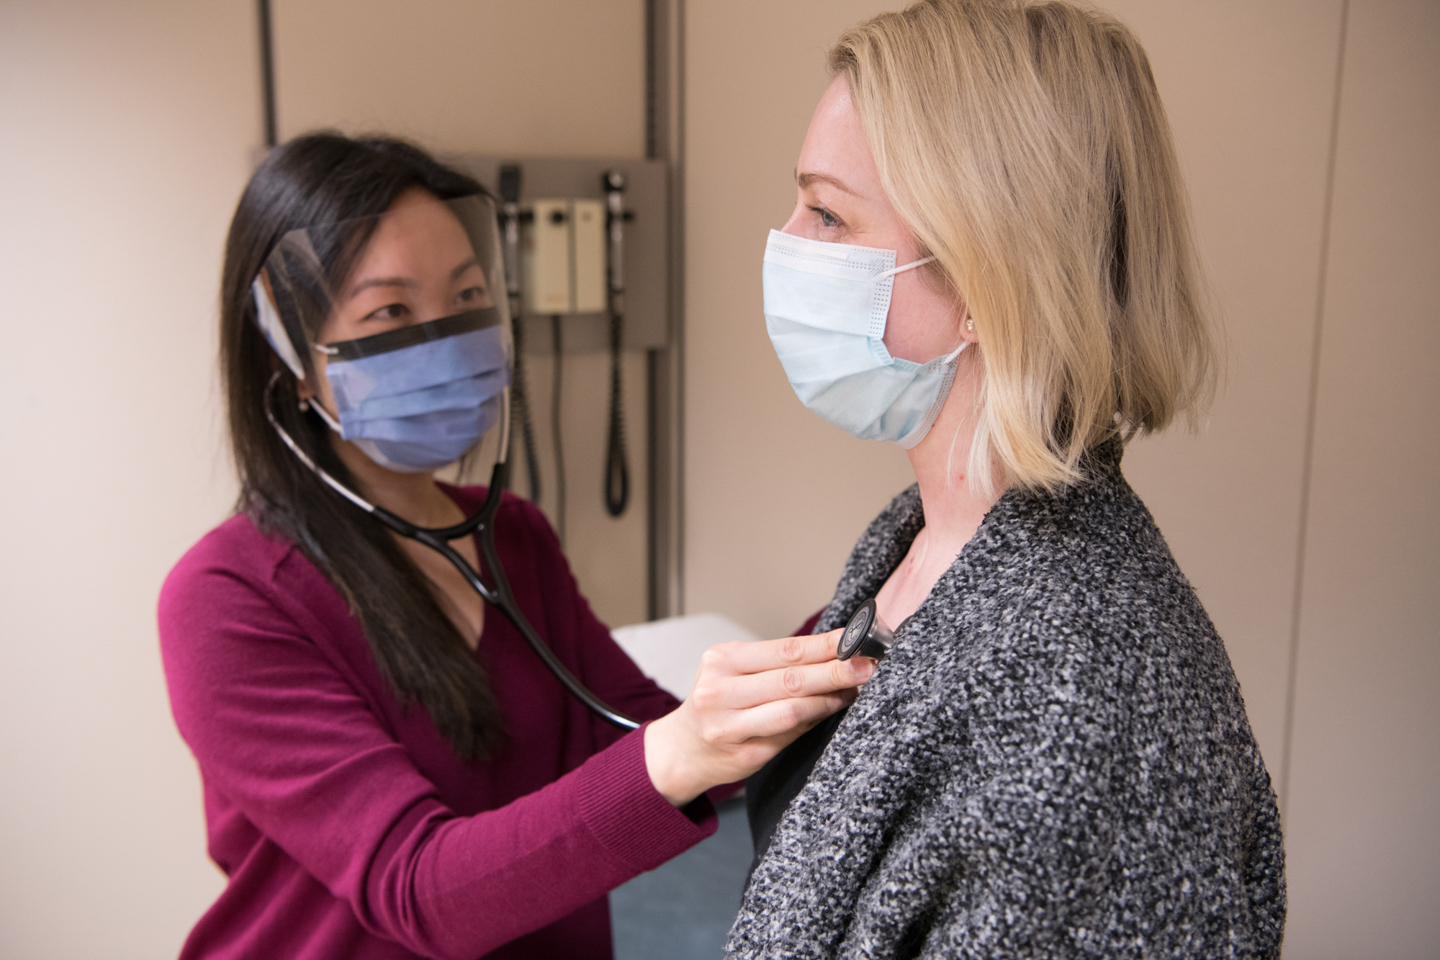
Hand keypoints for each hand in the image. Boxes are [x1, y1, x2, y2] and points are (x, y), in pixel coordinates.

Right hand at [643, 630, 876, 806]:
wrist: (684, 748)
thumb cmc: (720, 702)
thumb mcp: (736, 671)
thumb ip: (779, 664)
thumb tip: (837, 651)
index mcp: (722, 660)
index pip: (785, 649)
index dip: (825, 645)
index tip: (856, 639)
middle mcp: (720, 691)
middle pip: (791, 679)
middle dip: (835, 671)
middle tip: (867, 665)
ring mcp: (729, 726)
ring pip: (792, 709)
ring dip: (829, 699)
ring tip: (854, 690)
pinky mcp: (744, 755)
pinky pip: (790, 735)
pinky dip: (814, 720)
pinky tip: (830, 710)